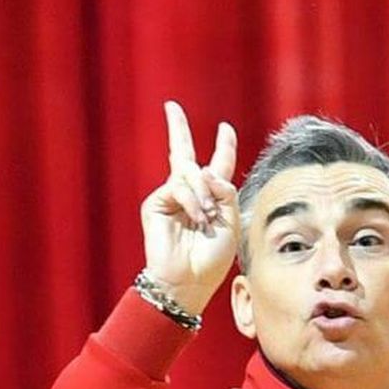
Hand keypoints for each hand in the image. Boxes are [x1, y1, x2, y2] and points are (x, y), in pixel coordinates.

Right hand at [140, 101, 238, 317]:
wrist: (188, 282)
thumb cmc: (212, 260)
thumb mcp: (232, 223)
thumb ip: (227, 191)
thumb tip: (205, 170)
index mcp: (211, 199)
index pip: (218, 167)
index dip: (224, 147)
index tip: (225, 129)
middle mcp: (189, 195)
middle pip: (183, 154)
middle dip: (177, 129)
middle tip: (171, 107)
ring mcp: (171, 198)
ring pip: (190, 172)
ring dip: (203, 193)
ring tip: (206, 217)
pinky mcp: (156, 203)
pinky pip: (179, 186)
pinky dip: (192, 200)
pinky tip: (196, 217)